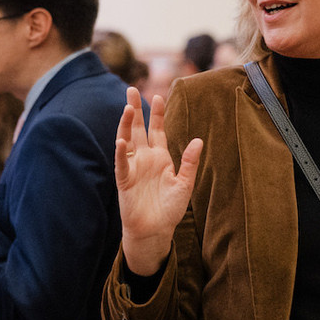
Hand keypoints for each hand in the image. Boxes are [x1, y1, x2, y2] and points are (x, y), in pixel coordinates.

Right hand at [115, 87, 202, 275]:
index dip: (157, 114)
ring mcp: (133, 167)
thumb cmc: (170, 209)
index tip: (157, 96)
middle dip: (135, 110)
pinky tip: (122, 139)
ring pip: (127, 140)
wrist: (155, 230)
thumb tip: (198, 140)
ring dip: (126, 125)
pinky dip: (121, 151)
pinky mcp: (124, 180)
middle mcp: (145, 159)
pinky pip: (122, 162)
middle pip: (138, 129)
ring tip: (127, 107)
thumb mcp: (184, 184)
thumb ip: (190, 162)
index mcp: (160, 158)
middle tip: (130, 89)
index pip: (158, 130)